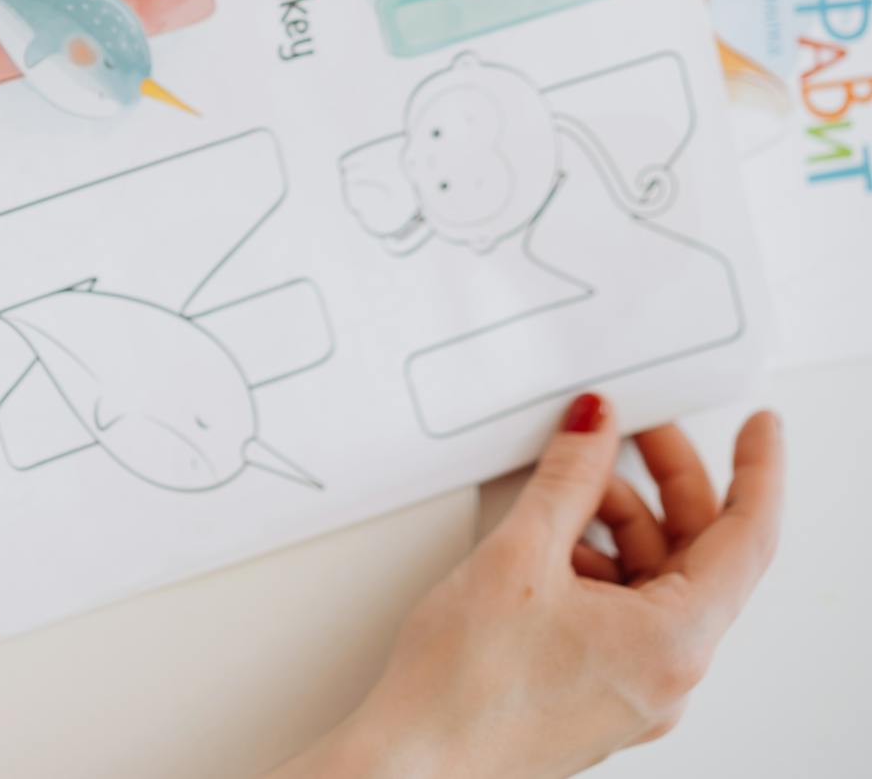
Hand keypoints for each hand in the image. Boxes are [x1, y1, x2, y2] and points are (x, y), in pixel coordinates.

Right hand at [273, 396, 784, 778]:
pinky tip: (546, 543)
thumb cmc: (463, 688)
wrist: (416, 761)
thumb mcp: (518, 556)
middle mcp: (668, 672)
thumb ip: (567, 480)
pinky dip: (596, 567)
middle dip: (667, 486)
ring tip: (564, 490)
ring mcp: (635, 688)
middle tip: (633, 433)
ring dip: (619, 525)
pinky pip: (622, 614)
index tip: (758, 430)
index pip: (747, 538)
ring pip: (655, 584)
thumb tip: (595, 429)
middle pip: (698, 557)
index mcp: (673, 641)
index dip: (758, 471)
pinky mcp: (598, 693)